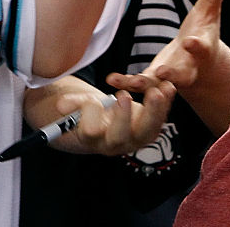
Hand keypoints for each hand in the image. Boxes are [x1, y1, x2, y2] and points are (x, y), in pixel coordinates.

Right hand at [53, 86, 176, 155]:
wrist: (109, 120)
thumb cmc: (91, 112)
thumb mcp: (80, 107)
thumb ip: (72, 104)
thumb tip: (60, 105)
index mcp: (94, 139)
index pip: (90, 131)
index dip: (91, 114)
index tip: (92, 99)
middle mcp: (116, 144)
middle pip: (121, 137)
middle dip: (123, 117)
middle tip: (124, 96)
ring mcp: (136, 139)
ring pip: (148, 131)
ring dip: (153, 110)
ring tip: (156, 91)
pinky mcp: (151, 129)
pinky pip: (161, 119)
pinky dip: (166, 103)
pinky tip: (168, 86)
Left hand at [109, 0, 224, 93]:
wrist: (201, 63)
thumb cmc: (203, 33)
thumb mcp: (208, 14)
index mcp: (202, 51)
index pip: (201, 48)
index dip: (196, 46)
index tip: (190, 41)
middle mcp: (188, 68)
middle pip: (182, 75)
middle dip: (173, 75)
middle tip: (163, 72)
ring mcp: (170, 78)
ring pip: (159, 85)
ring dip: (145, 85)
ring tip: (132, 83)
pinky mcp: (154, 80)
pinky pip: (140, 83)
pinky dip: (127, 83)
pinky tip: (112, 79)